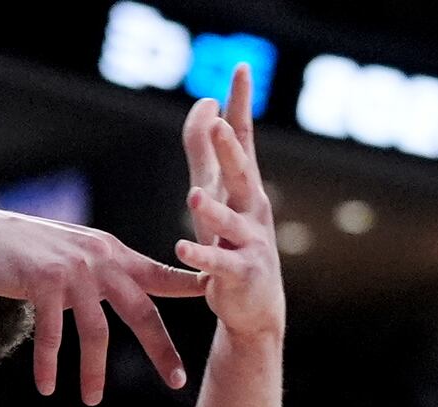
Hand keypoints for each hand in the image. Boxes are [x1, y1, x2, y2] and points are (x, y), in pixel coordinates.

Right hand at [0, 205, 207, 403]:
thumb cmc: (18, 250)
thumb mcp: (67, 254)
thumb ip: (96, 271)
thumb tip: (116, 295)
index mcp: (111, 253)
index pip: (161, 278)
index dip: (192, 291)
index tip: (221, 307)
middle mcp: (100, 259)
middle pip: (142, 312)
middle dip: (162, 350)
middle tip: (178, 381)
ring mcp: (72, 270)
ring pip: (95, 331)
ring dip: (93, 372)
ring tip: (91, 401)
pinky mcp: (42, 282)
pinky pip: (52, 333)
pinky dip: (49, 364)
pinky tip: (46, 387)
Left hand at [175, 64, 285, 343]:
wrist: (254, 306)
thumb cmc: (233, 242)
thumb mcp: (217, 193)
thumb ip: (204, 151)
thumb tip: (205, 106)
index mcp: (245, 186)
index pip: (244, 137)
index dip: (241, 104)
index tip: (240, 68)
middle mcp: (253, 208)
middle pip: (242, 173)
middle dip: (231, 150)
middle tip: (220, 125)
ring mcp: (249, 242)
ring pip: (229, 221)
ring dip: (212, 210)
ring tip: (194, 197)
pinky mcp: (239, 274)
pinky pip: (217, 264)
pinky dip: (201, 257)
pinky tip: (183, 248)